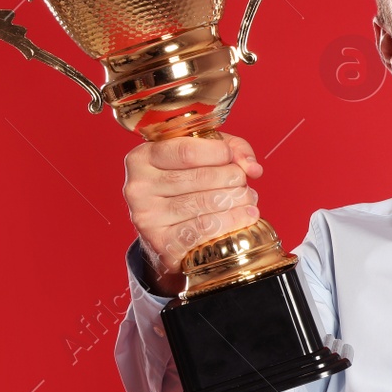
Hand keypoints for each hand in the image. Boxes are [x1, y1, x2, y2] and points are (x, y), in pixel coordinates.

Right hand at [123, 132, 262, 296]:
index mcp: (143, 157)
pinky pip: (203, 229)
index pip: (186, 151)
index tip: (233, 159)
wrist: (167, 235)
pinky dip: (231, 222)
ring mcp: (147, 217)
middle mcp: (138, 186)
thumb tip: (253, 167)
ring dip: (237, 200)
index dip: (219, 153)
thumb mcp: (202, 157)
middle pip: (200, 177)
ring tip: (249, 199)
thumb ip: (230, 149)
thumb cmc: (185, 188)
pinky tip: (245, 217)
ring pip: (205, 203)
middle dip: (232, 178)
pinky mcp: (161, 243)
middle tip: (244, 183)